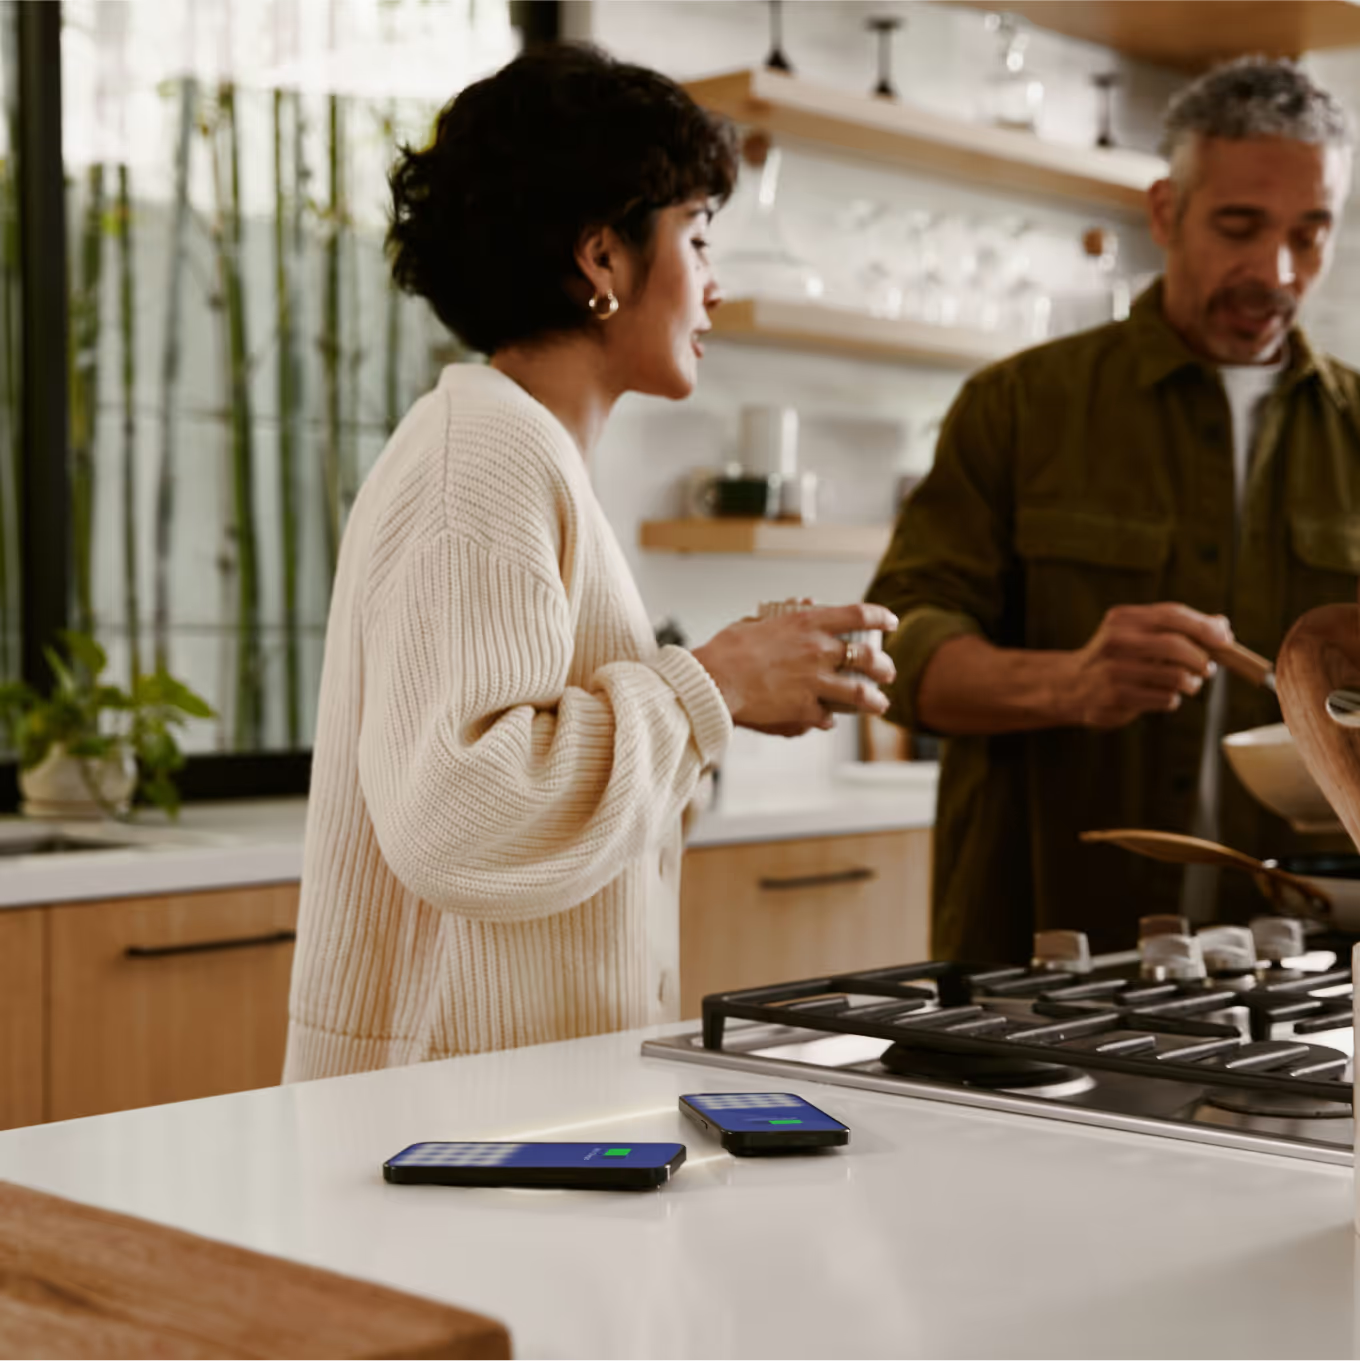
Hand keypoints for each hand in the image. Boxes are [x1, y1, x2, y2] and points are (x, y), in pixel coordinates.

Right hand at [692, 604, 897, 735]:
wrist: (713, 681)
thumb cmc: (727, 650)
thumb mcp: (755, 622)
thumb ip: (782, 615)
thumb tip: (801, 606)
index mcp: (807, 624)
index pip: (858, 615)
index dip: (880, 617)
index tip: (890, 621)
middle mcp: (818, 651)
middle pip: (868, 658)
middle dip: (883, 667)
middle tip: (885, 672)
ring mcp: (814, 682)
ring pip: (861, 694)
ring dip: (875, 700)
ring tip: (879, 704)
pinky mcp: (804, 710)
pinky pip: (827, 717)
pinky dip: (829, 719)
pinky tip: (826, 720)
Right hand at [1054, 603, 1230, 729]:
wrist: (1071, 685)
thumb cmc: (1116, 658)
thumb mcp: (1139, 634)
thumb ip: (1178, 627)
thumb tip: (1222, 625)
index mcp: (1123, 618)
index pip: (1171, 614)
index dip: (1204, 626)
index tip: (1226, 640)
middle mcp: (1115, 640)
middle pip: (1174, 645)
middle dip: (1201, 659)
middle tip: (1209, 669)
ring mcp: (1113, 669)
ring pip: (1174, 676)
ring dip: (1190, 683)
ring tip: (1187, 684)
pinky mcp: (1115, 696)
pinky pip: (1164, 698)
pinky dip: (1172, 699)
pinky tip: (1161, 696)